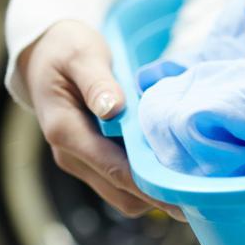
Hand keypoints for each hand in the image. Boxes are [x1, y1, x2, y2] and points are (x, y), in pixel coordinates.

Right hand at [19, 20, 185, 221]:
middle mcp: (70, 154)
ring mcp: (80, 161)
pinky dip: (145, 181)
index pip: (114, 169)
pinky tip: (171, 166)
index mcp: (65, 130)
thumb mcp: (82, 55)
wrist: (43, 56)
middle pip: (122, 192)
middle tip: (202, 190)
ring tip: (192, 179)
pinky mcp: (91, 160)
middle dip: (159, 194)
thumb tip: (112, 108)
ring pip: (123, 194)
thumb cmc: (65, 51)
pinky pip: (121, 182)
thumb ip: (97, 82)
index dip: (151, 186)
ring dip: (154, 191)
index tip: (186, 192)